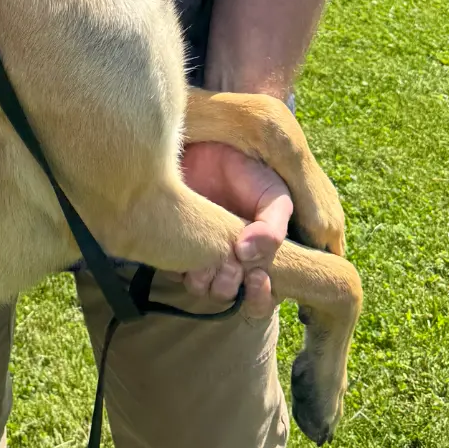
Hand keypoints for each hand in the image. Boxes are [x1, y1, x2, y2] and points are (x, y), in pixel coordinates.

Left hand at [180, 140, 292, 319]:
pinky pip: (175, 270)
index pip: (262, 300)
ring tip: (210, 255)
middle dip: (231, 284)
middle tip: (232, 262)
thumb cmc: (247, 172)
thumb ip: (273, 229)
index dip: (261, 298)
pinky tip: (190, 247)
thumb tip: (247, 254)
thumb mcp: (274, 197)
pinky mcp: (174, 244)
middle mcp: (230, 262)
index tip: (257, 277)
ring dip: (207, 280)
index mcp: (259, 257)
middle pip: (229, 296)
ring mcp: (201, 255)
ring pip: (203, 289)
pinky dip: (183, 265)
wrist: (207, 147)